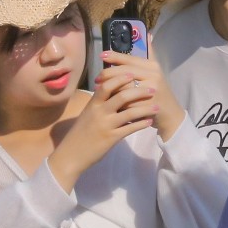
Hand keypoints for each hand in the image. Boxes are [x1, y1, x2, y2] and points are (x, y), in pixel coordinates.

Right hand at [48, 64, 162, 189]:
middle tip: (152, 90)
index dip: (121, 78)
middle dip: (140, 91)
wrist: (71, 154)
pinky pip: (130, 128)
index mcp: (93, 103)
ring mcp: (106, 124)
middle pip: (122, 95)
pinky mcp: (111, 138)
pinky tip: (150, 122)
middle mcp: (99, 111)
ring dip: (146, 108)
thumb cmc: (80, 132)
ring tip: (157, 106)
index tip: (134, 74)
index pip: (107, 84)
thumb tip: (111, 89)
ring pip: (130, 112)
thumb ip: (99, 102)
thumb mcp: (87, 113)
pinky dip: (141, 124)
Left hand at [100, 51, 185, 138]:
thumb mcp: (155, 73)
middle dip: (108, 74)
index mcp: (153, 67)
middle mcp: (153, 76)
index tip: (101, 55)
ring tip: (98, 88)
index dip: (115, 56)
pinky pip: (127, 103)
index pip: (130, 59)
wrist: (170, 115)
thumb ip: (150, 55)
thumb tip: (148, 36)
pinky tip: (107, 101)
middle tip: (96, 78)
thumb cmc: (158, 92)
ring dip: (109, 88)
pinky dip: (115, 102)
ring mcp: (151, 91)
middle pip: (125, 72)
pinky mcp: (147, 105)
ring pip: (125, 87)